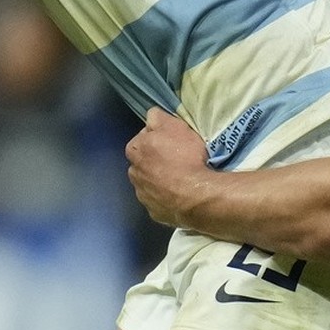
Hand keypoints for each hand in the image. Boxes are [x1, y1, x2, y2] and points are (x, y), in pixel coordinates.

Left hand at [126, 107, 210, 226]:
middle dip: (156, 160)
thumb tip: (151, 116)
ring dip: (160, 180)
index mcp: (135, 151)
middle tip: (177, 159)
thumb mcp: (174, 126)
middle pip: (144, 162)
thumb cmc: (185, 157)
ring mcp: (143, 196)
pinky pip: (159, 201)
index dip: (157, 138)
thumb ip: (158, 117)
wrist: (196, 195)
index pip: (142, 138)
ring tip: (180, 179)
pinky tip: (180, 194)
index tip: (172, 141)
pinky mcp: (154, 212)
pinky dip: (166, 198)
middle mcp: (134, 173)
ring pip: (150, 183)